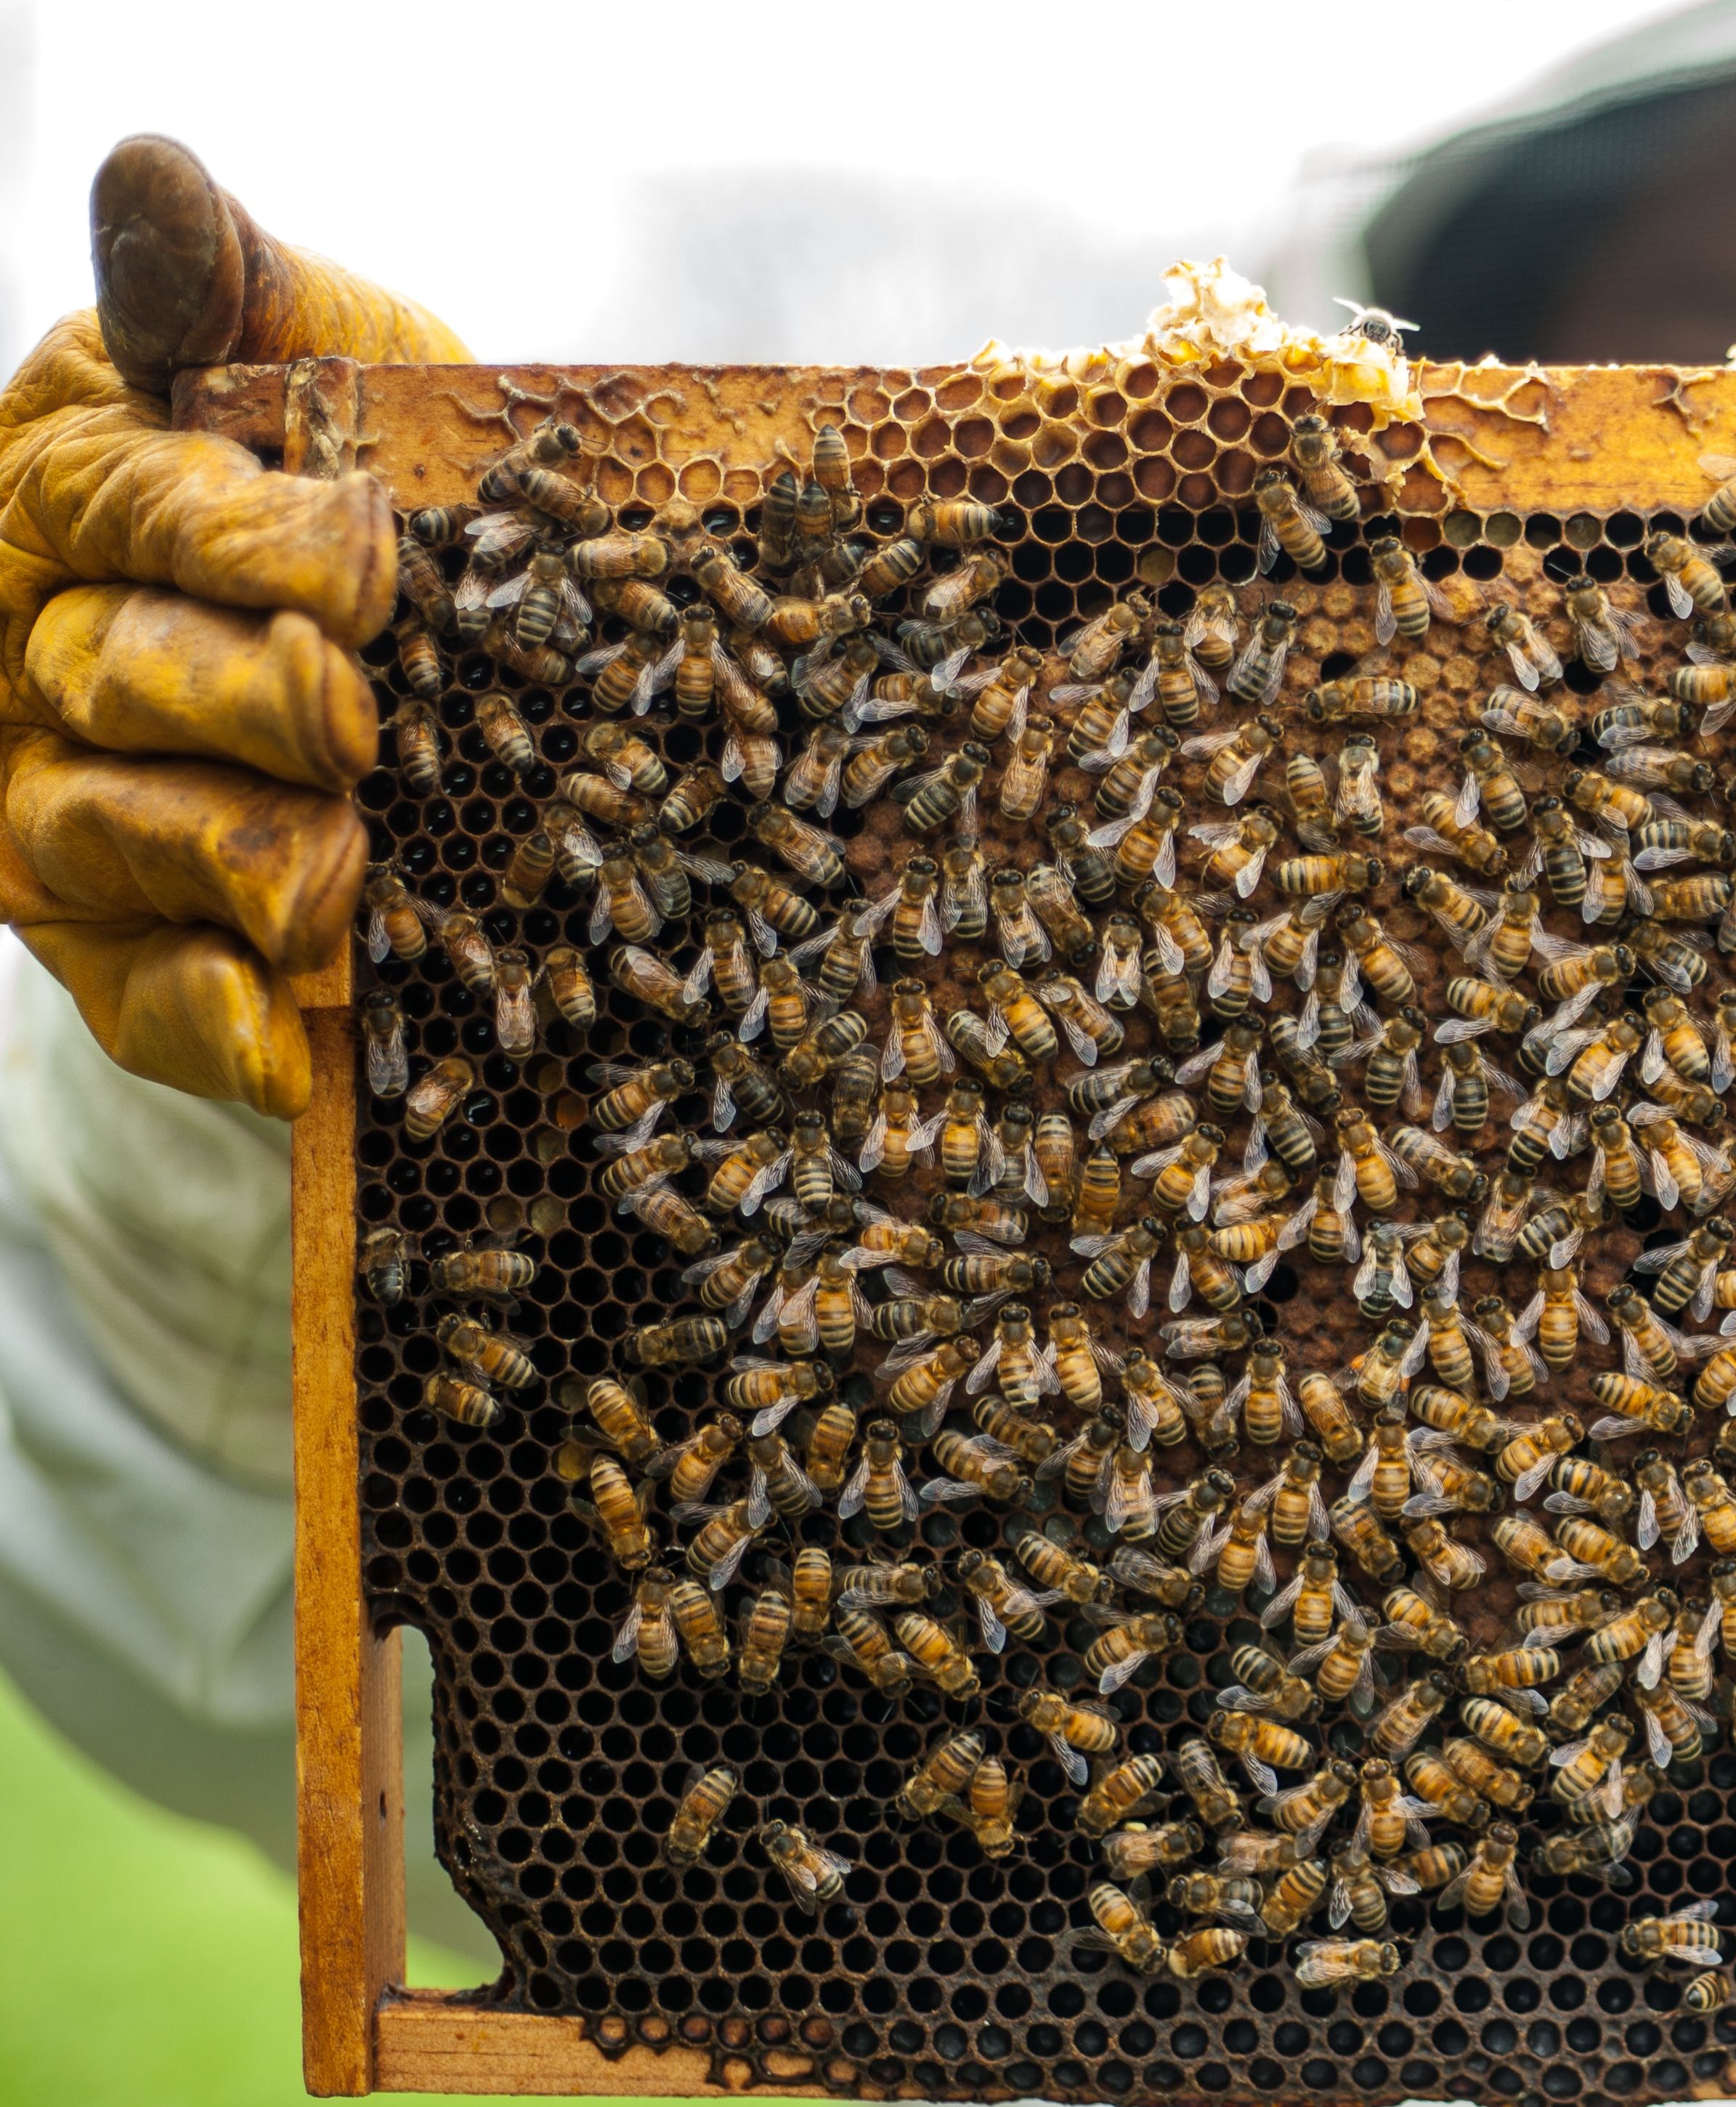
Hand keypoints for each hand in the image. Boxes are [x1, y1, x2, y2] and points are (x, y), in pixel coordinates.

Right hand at [0, 136, 464, 1115]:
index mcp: (70, 485)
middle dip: (247, 699)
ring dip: (240, 856)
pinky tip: (286, 1046)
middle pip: (122, 677)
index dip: (237, 533)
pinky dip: (212, 1022)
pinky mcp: (110, 943)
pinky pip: (141, 999)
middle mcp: (34, 645)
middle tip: (358, 715)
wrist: (440, 649)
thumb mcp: (326, 357)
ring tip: (348, 869)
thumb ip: (233, 290)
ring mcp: (57, 802)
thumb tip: (150, 175)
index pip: (129, 505)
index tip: (359, 552)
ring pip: (122, 834)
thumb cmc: (369, 473)